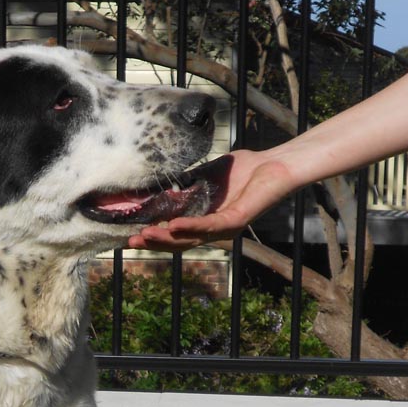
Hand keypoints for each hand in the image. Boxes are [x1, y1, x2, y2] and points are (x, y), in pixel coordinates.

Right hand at [127, 150, 298, 250]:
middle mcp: (215, 229)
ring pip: (191, 239)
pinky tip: (174, 225)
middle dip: (154, 243)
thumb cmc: (246, 168)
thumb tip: (158, 182)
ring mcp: (226, 227)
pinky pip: (210, 227)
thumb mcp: (206, 174)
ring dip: (166, 239)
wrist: (276, 163)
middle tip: (131, 242)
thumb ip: (186, 182)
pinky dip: (191, 227)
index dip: (155, 236)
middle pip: (180, 243)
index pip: (176, 234)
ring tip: (145, 235)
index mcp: (206, 220)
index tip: (132, 233)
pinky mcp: (237, 220)